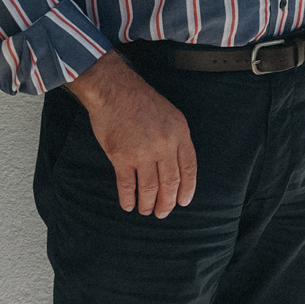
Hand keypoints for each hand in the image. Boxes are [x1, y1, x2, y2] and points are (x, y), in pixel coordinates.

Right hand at [64, 52, 197, 218]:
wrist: (115, 91)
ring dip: (149, 203)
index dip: (187, 188)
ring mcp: (143, 153)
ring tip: (147, 211)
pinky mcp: (121, 157)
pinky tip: (129, 206)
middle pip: (171, 181)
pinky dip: (129, 199)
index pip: (189, 167)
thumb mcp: (171, 116)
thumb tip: (176, 165)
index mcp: (180, 133)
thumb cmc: (141, 101)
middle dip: (168, 201)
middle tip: (164, 212)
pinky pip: (127, 185)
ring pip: (150, 187)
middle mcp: (164, 145)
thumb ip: (175, 139)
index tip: (184, 201)